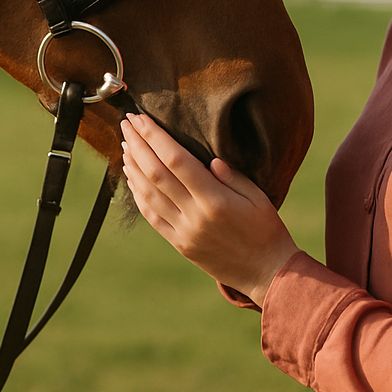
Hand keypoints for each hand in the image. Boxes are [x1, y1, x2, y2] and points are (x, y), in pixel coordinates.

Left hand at [120, 113, 299, 306]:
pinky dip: (138, 194)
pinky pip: (151, 216)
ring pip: (147, 194)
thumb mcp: (258, 197)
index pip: (177, 160)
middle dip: (137, 145)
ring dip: (133, 167)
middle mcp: (194, 215)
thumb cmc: (266, 230)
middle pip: (155, 173)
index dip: (154, 137)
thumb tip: (209, 159)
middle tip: (126, 124)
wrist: (266, 273)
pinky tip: (132, 178)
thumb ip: (233, 176)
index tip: (141, 118)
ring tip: (125, 146)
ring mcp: (184, 232)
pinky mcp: (179, 244)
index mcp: (215, 200)